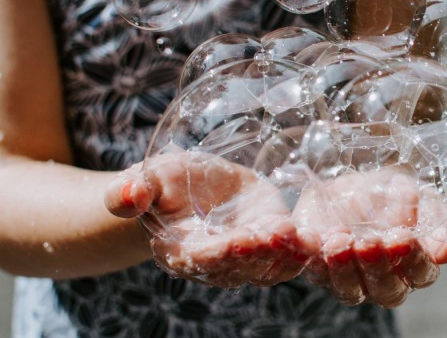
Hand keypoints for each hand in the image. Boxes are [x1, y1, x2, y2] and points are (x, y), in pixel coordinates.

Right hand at [105, 152, 318, 287]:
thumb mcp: (148, 179)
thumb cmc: (164, 184)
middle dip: (260, 254)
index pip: (202, 259)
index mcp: (182, 252)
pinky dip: (306, 249)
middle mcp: (216, 263)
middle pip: (241, 268)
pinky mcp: (272, 243)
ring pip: (270, 267)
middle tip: (277, 234)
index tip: (238, 239)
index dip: (221, 252)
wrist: (190, 188)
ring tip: (300, 235)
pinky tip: (323, 236)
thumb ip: (131, 191)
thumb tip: (122, 195)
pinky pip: (291, 254)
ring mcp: (247, 257)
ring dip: (287, 255)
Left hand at [291, 165, 446, 307]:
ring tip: (340, 240)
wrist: (348, 181)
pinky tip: (311, 235)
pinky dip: (310, 254)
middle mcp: (383, 280)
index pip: (421, 273)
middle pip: (387, 289)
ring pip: (349, 289)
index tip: (404, 237)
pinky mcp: (317, 269)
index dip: (415, 260)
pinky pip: (312, 271)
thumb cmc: (390, 193)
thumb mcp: (419, 195)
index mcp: (415, 265)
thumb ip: (437, 219)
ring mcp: (348, 279)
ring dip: (344, 266)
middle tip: (370, 242)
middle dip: (378, 266)